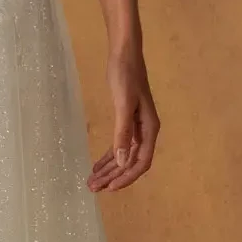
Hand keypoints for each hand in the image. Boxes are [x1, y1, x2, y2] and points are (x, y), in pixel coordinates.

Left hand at [87, 46, 159, 191]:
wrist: (124, 54)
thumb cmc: (125, 76)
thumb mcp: (123, 105)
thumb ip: (123, 133)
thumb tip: (121, 160)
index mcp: (149, 129)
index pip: (141, 162)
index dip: (127, 177)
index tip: (110, 188)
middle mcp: (145, 131)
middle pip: (130, 162)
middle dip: (113, 176)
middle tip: (93, 188)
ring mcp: (136, 126)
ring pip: (123, 155)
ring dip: (108, 169)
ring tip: (92, 181)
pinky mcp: (126, 119)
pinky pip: (119, 144)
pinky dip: (108, 156)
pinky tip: (97, 165)